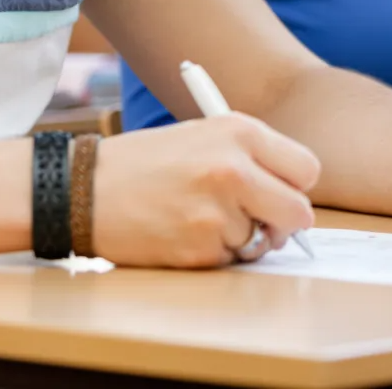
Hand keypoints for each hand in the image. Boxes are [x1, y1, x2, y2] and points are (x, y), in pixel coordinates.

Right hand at [91, 113, 320, 267]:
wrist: (84, 188)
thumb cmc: (146, 162)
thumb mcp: (203, 135)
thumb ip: (252, 157)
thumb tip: (295, 194)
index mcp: (239, 132)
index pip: (307, 169)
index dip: (296, 187)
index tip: (282, 193)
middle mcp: (234, 169)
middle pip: (299, 212)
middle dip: (283, 223)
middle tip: (261, 221)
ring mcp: (217, 211)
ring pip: (264, 241)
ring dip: (242, 239)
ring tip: (201, 217)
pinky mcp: (200, 248)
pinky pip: (232, 259)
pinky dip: (216, 253)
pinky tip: (184, 232)